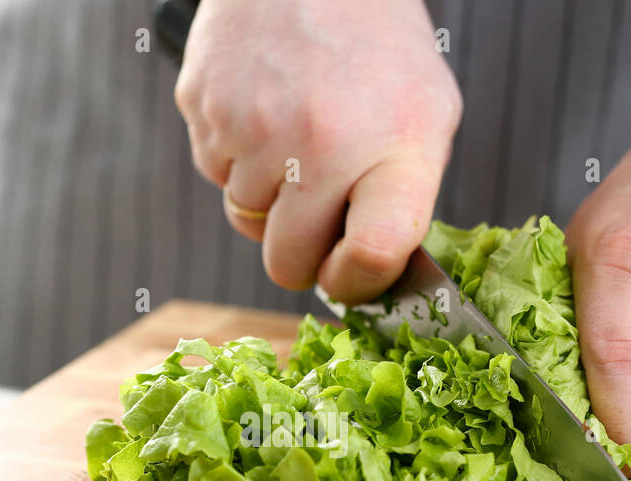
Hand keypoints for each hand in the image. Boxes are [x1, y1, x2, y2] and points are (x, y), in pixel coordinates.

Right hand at [175, 0, 460, 302]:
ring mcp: (254, 129)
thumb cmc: (377, 47)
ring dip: (267, 196)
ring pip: (243, 219)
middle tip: (317, 211)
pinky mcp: (204, 108)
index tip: (352, 273)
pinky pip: (214, 172)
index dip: (358, 283)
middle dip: (300, 254)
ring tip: (295, 137)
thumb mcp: (426, 116)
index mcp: (392, 150)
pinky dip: (236, 156)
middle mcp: (320, 146)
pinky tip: (265, 110)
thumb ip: (404, 199)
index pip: (373, 256)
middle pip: (286, 265)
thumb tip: (368, 274)